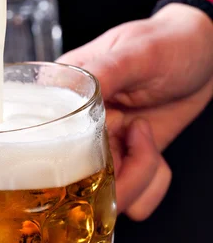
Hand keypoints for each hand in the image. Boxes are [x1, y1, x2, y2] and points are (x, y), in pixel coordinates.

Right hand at [59, 3, 212, 219]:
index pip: (45, 135)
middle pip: (73, 179)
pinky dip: (152, 186)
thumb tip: (69, 90)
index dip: (69, 152)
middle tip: (138, 135)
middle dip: (112, 173)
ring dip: (138, 179)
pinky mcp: (129, 161)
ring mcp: (103, 146)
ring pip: (104, 195)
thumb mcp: (135, 52)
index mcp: (67, 92)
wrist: (204, 56)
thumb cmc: (166, 42)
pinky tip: (158, 156)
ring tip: (148, 138)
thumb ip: (104, 70)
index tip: (104, 136)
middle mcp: (79, 125)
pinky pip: (133, 199)